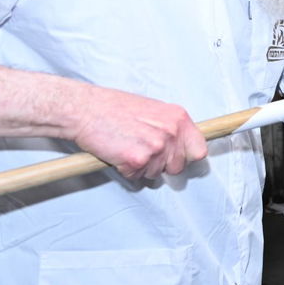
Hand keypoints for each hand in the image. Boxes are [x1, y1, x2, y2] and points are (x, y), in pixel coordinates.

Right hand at [69, 86, 208, 178]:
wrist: (85, 109)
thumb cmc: (113, 107)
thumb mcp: (153, 110)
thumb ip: (170, 127)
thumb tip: (181, 144)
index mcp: (178, 118)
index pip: (199, 151)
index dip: (187, 157)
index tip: (177, 157)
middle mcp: (171, 133)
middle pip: (177, 167)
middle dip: (161, 164)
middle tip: (142, 150)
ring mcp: (155, 147)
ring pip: (155, 173)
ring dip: (141, 167)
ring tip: (127, 146)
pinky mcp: (137, 160)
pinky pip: (136, 176)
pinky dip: (125, 170)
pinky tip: (117, 153)